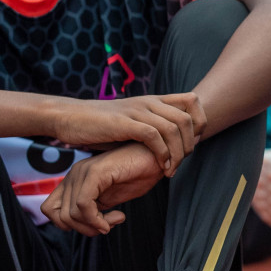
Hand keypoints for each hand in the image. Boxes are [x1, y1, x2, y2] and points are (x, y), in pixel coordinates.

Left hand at [41, 142, 162, 234]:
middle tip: (107, 226)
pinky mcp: (95, 173)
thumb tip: (89, 227)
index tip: (95, 225)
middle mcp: (74, 174)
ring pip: (71, 214)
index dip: (69, 225)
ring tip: (115, 220)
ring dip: (94, 226)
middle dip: (85, 230)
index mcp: (75, 180)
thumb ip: (95, 210)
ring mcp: (83, 172)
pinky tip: (118, 217)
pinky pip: (83, 205)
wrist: (158, 157)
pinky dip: (98, 220)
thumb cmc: (139, 174)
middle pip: (60, 217)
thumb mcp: (111, 198)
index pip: (51, 210)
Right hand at [47, 94, 204, 174]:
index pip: (192, 100)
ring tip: (171, 169)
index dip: (200, 122)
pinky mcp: (124, 122)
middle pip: (188, 118)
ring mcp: (136, 111)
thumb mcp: (132, 122)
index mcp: (153, 100)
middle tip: (181, 163)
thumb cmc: (101, 125)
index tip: (193, 143)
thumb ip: (151, 128)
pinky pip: (153, 135)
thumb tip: (171, 144)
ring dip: (177, 153)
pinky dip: (162, 153)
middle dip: (190, 144)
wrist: (70, 116)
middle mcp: (149, 102)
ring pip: (173, 128)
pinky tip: (161, 166)